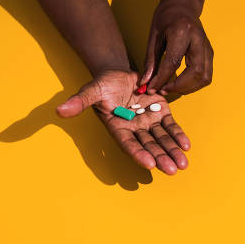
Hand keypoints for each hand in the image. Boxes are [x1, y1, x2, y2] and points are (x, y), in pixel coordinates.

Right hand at [56, 70, 190, 174]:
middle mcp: (135, 129)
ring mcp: (149, 121)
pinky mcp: (161, 111)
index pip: (129, 144)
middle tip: (172, 170)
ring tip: (182, 164)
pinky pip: (170, 126)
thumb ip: (79, 102)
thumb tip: (58, 111)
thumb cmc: (103, 84)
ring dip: (172, 151)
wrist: (120, 73)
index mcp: (118, 128)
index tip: (150, 164)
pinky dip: (178, 135)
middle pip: (149, 146)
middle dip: (161, 158)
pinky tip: (186, 145)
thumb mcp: (91, 91)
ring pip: (162, 139)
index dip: (139, 153)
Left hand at [141, 4, 213, 94]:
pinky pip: (206, 75)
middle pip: (195, 73)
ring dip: (188, 88)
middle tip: (163, 90)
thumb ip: (150, 61)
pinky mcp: (210, 53)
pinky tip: (181, 83)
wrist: (183, 5)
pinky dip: (194, 84)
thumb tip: (145, 83)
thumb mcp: (153, 36)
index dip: (161, 79)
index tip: (150, 89)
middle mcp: (198, 40)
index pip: (173, 63)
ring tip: (171, 88)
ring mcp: (207, 47)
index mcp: (182, 32)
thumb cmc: (166, 17)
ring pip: (204, 77)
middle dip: (179, 87)